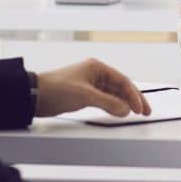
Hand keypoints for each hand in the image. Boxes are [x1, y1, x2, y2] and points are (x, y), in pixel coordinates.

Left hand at [34, 59, 150, 117]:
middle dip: (133, 99)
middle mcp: (95, 74)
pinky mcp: (84, 95)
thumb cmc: (57, 89)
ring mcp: (90, 84)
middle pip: (120, 87)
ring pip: (113, 94)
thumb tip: (126, 109)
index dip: (134, 95)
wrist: (35, 95)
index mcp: (97, 68)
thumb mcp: (85, 95)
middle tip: (145, 111)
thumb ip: (108, 102)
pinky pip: (104, 100)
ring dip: (124, 103)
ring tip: (134, 113)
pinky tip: (118, 112)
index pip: (122, 81)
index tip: (140, 108)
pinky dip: (113, 106)